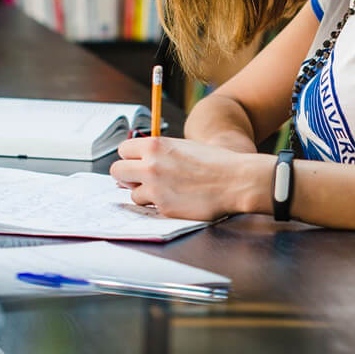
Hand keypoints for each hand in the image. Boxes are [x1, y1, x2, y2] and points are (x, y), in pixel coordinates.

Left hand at [111, 137, 270, 220]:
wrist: (236, 180)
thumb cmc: (215, 163)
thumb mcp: (184, 147)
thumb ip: (160, 153)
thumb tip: (140, 163)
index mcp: (156, 145)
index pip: (124, 150)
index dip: (131, 158)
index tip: (137, 163)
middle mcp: (150, 165)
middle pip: (117, 171)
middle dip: (127, 176)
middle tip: (141, 180)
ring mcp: (155, 187)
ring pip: (132, 192)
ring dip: (145, 193)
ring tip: (166, 191)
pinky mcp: (163, 206)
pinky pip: (149, 207)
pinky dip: (158, 206)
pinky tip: (175, 200)